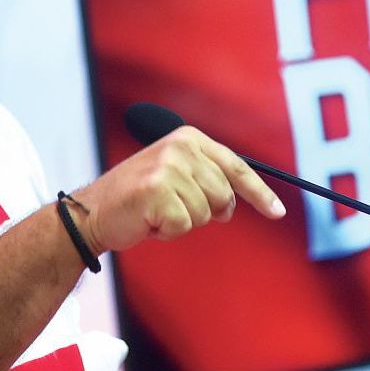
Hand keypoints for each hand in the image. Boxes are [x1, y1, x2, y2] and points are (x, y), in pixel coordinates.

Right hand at [72, 127, 284, 253]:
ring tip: (157, 212)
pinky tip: (148, 220)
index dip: (259, 193)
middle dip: (204, 212)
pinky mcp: (157, 191)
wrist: (92, 212)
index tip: (277, 212)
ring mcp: (168, 168)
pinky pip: (184, 226)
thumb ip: (206, 180)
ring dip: (182, 222)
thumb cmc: (136, 200)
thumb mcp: (175, 176)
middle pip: (224, 197)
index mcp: (189, 138)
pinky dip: (167, 232)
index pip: (237, 167)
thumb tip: (237, 202)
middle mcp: (181, 147)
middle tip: (173, 210)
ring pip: (206, 214)